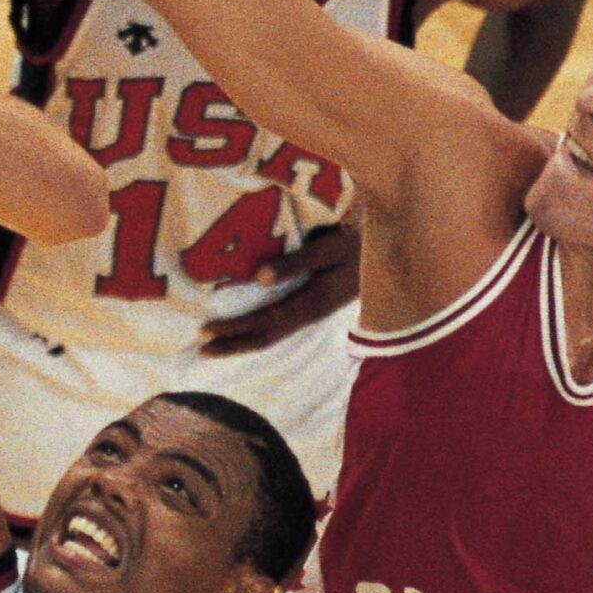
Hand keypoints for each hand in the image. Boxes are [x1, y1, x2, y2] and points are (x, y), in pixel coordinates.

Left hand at [198, 221, 361, 355]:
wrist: (393, 251)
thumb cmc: (358, 242)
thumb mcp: (328, 248)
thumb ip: (295, 263)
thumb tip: (258, 277)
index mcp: (310, 303)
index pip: (264, 324)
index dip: (234, 330)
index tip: (204, 333)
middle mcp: (309, 314)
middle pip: (265, 337)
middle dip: (233, 343)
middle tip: (200, 349)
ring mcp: (314, 314)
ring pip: (274, 335)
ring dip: (244, 341)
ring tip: (217, 345)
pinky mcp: (316, 307)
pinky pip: (282, 326)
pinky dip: (260, 332)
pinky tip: (248, 329)